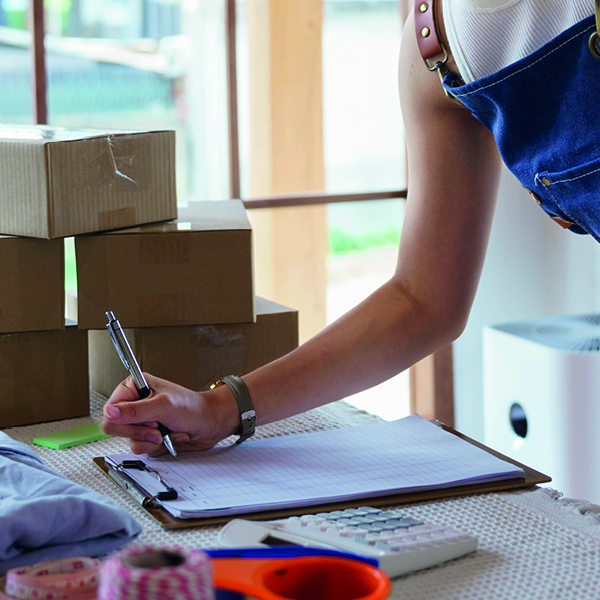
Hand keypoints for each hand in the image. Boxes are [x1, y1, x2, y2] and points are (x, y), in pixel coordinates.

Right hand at [101, 373, 238, 456]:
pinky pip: (143, 450)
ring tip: (168, 430)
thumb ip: (135, 411)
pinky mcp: (148, 437)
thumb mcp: (164, 406)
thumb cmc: (193, 408)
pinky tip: (171, 436)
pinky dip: (159, 446)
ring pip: (130, 441)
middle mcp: (135, 405)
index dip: (125, 420)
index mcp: (134, 388)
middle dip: (140, 431)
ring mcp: (141, 422)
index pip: (110, 410)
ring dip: (152, 440)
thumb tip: (109, 412)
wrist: (211, 423)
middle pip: (116, 428)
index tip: (146, 419)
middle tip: (157, 427)